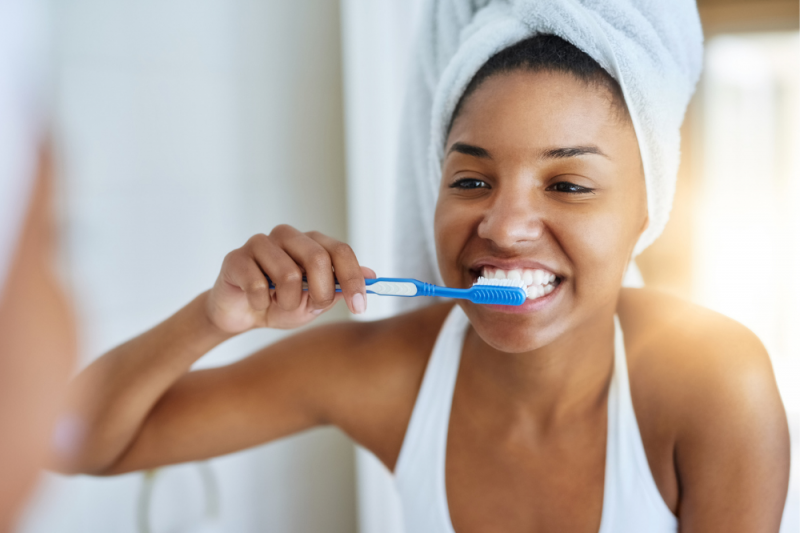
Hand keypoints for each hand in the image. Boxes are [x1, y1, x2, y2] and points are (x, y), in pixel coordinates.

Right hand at [206, 226, 375, 332]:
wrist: (242, 315)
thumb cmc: (280, 304)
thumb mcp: (316, 302)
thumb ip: (339, 288)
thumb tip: (372, 275)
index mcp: (311, 243)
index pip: (340, 251)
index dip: (353, 279)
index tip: (359, 307)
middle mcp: (288, 236)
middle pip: (317, 258)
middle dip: (320, 292)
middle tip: (312, 308)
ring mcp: (260, 243)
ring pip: (288, 274)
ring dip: (287, 301)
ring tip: (278, 304)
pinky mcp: (236, 257)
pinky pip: (258, 284)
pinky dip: (262, 303)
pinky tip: (257, 302)